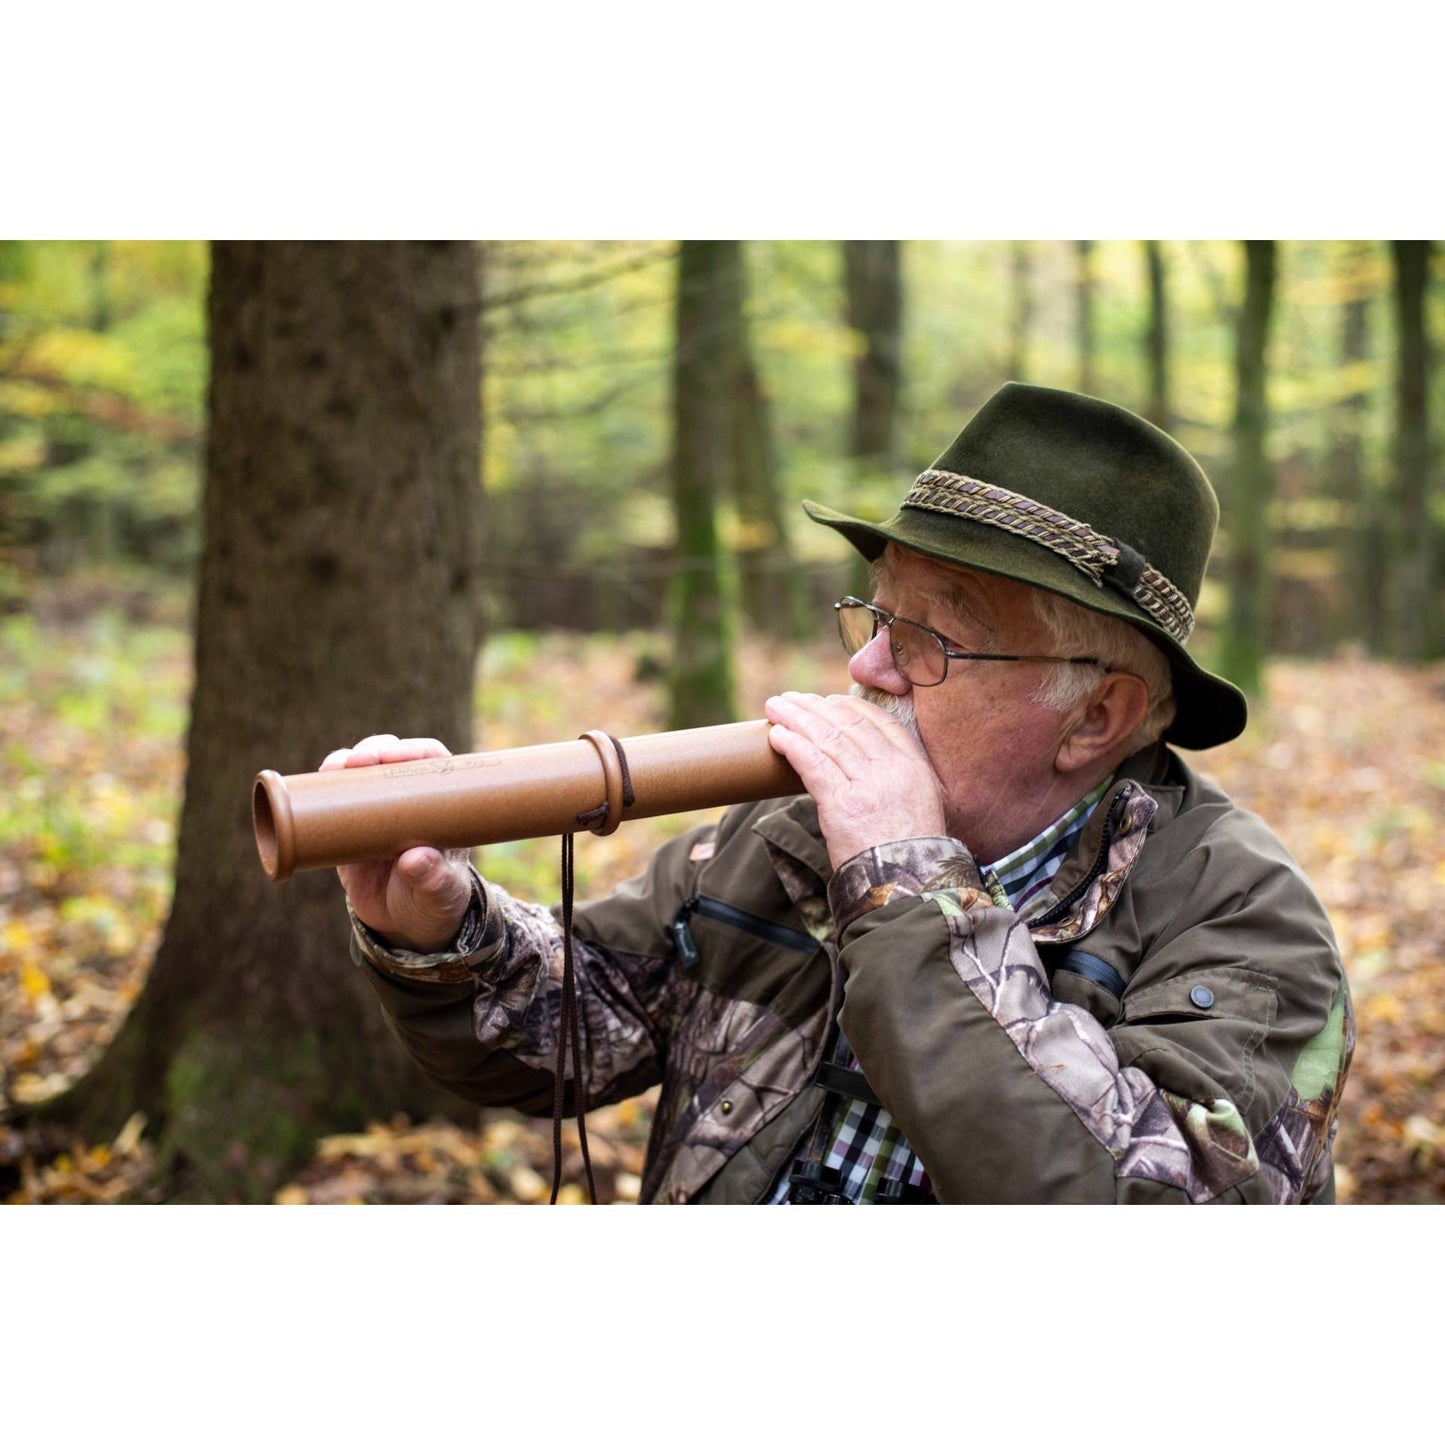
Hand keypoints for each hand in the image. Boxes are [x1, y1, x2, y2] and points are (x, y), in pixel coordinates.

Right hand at [321, 734, 473, 952]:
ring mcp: (376, 812)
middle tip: (362, 760)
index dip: (413, 750)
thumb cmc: (434, 903)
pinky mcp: (349, 829)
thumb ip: (433, 879)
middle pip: (391, 758)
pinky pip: (334, 800)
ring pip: (360, 772)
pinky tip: (313, 782)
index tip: (395, 757)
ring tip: (335, 767)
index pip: (431, 762)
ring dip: (345, 762)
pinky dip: (322, 788)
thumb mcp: (439, 894)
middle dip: (375, 750)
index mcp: (440, 804)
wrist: (405, 926)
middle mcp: (408, 799)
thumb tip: (415, 858)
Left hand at [765, 692, 946, 868]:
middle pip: (847, 724)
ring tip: (776, 708)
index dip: (848, 707)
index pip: (879, 722)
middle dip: (813, 707)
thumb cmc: (908, 855)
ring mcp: (867, 785)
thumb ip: (897, 781)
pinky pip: (812, 763)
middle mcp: (892, 769)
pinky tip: (776, 736)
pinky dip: (792, 745)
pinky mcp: (842, 804)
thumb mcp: (920, 807)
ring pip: (826, 738)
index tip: (828, 701)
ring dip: (796, 718)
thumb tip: (863, 766)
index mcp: (914, 767)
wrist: (908, 889)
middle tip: (790, 700)